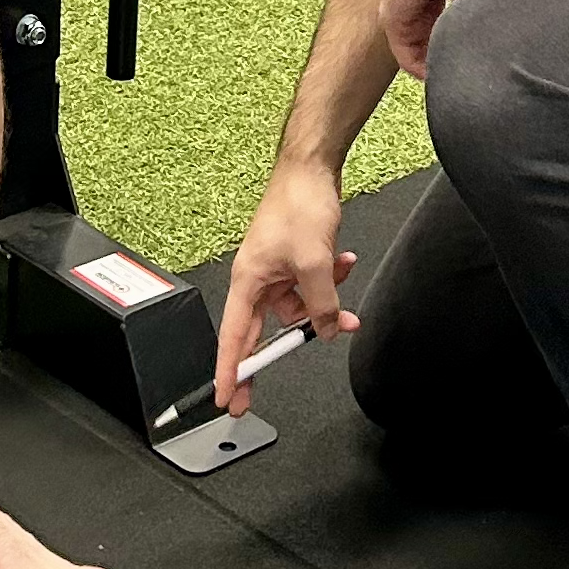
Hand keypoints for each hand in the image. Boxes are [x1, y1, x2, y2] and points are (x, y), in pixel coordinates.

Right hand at [214, 160, 358, 412]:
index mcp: (247, 281)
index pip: (233, 338)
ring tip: (339, 276)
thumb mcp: (314, 262)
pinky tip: (343, 261)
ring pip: (298, 308)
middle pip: (261, 331)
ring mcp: (276, 271)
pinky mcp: (295, 262)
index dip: (228, 371)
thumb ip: (321, 304)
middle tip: (255, 397)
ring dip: (323, 302)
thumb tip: (328, 330)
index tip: (224, 398)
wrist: (312, 170)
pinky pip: (311, 288)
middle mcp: (257, 280)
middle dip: (276, 353)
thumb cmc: (297, 204)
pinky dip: (330, 280)